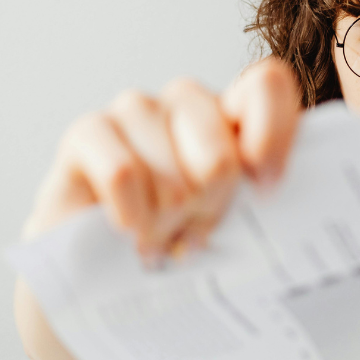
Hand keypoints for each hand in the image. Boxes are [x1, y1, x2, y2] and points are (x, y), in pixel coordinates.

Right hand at [20, 58, 302, 258]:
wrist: (98, 272)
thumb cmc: (173, 238)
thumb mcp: (229, 221)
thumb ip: (256, 197)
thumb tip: (269, 194)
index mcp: (232, 114)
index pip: (266, 86)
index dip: (272, 134)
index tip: (265, 188)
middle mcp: (186, 101)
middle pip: (219, 157)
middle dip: (208, 211)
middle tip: (192, 238)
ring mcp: (136, 109)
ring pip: (171, 175)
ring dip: (166, 222)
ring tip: (157, 241)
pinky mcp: (87, 131)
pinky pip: (122, 174)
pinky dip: (131, 216)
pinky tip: (127, 231)